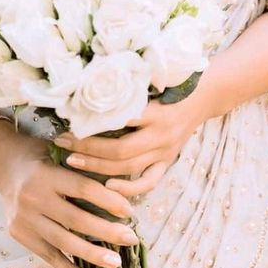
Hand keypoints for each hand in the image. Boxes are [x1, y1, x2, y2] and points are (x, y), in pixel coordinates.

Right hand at [0, 126, 139, 267]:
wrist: (2, 163)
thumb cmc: (38, 154)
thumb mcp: (58, 151)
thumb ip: (82, 167)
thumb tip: (120, 187)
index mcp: (46, 173)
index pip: (82, 188)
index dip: (108, 200)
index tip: (129, 210)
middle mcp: (32, 197)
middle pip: (75, 219)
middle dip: (106, 231)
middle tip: (130, 239)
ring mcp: (24, 219)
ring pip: (63, 241)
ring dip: (91, 254)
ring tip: (115, 262)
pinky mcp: (20, 234)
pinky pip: (47, 255)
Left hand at [54, 89, 207, 200]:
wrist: (205, 95)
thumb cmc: (174, 82)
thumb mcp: (153, 79)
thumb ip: (128, 86)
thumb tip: (90, 83)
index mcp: (156, 111)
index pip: (119, 121)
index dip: (92, 123)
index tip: (69, 120)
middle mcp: (160, 134)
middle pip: (120, 150)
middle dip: (88, 148)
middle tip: (63, 143)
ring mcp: (165, 151)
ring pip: (128, 167)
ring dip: (98, 167)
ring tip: (72, 161)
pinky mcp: (168, 161)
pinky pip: (149, 182)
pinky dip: (128, 188)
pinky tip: (107, 186)